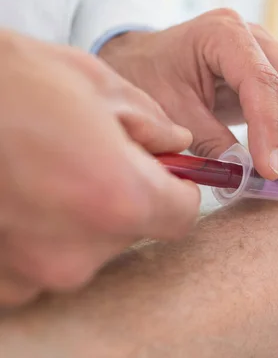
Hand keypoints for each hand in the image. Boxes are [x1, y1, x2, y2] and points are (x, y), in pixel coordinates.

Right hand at [0, 30, 199, 306]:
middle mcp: (78, 253)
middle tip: (84, 160)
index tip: (162, 172)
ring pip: (84, 249)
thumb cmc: (10, 81)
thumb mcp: (95, 84)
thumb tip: (176, 143)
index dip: (176, 189)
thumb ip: (151, 123)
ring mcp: (31, 275)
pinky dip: (34, 237)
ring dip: (75, 220)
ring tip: (38, 174)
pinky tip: (12, 197)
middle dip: (121, 199)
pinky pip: (37, 265)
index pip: (181, 216)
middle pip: (130, 232)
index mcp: (118, 200)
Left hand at [99, 8, 277, 187]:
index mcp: (223, 34)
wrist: (148, 61)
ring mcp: (273, 52)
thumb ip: (211, 142)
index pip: (262, 81)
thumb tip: (250, 176)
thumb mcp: (171, 112)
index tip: (270, 171)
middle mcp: (256, 37)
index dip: (271, 129)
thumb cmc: (152, 78)